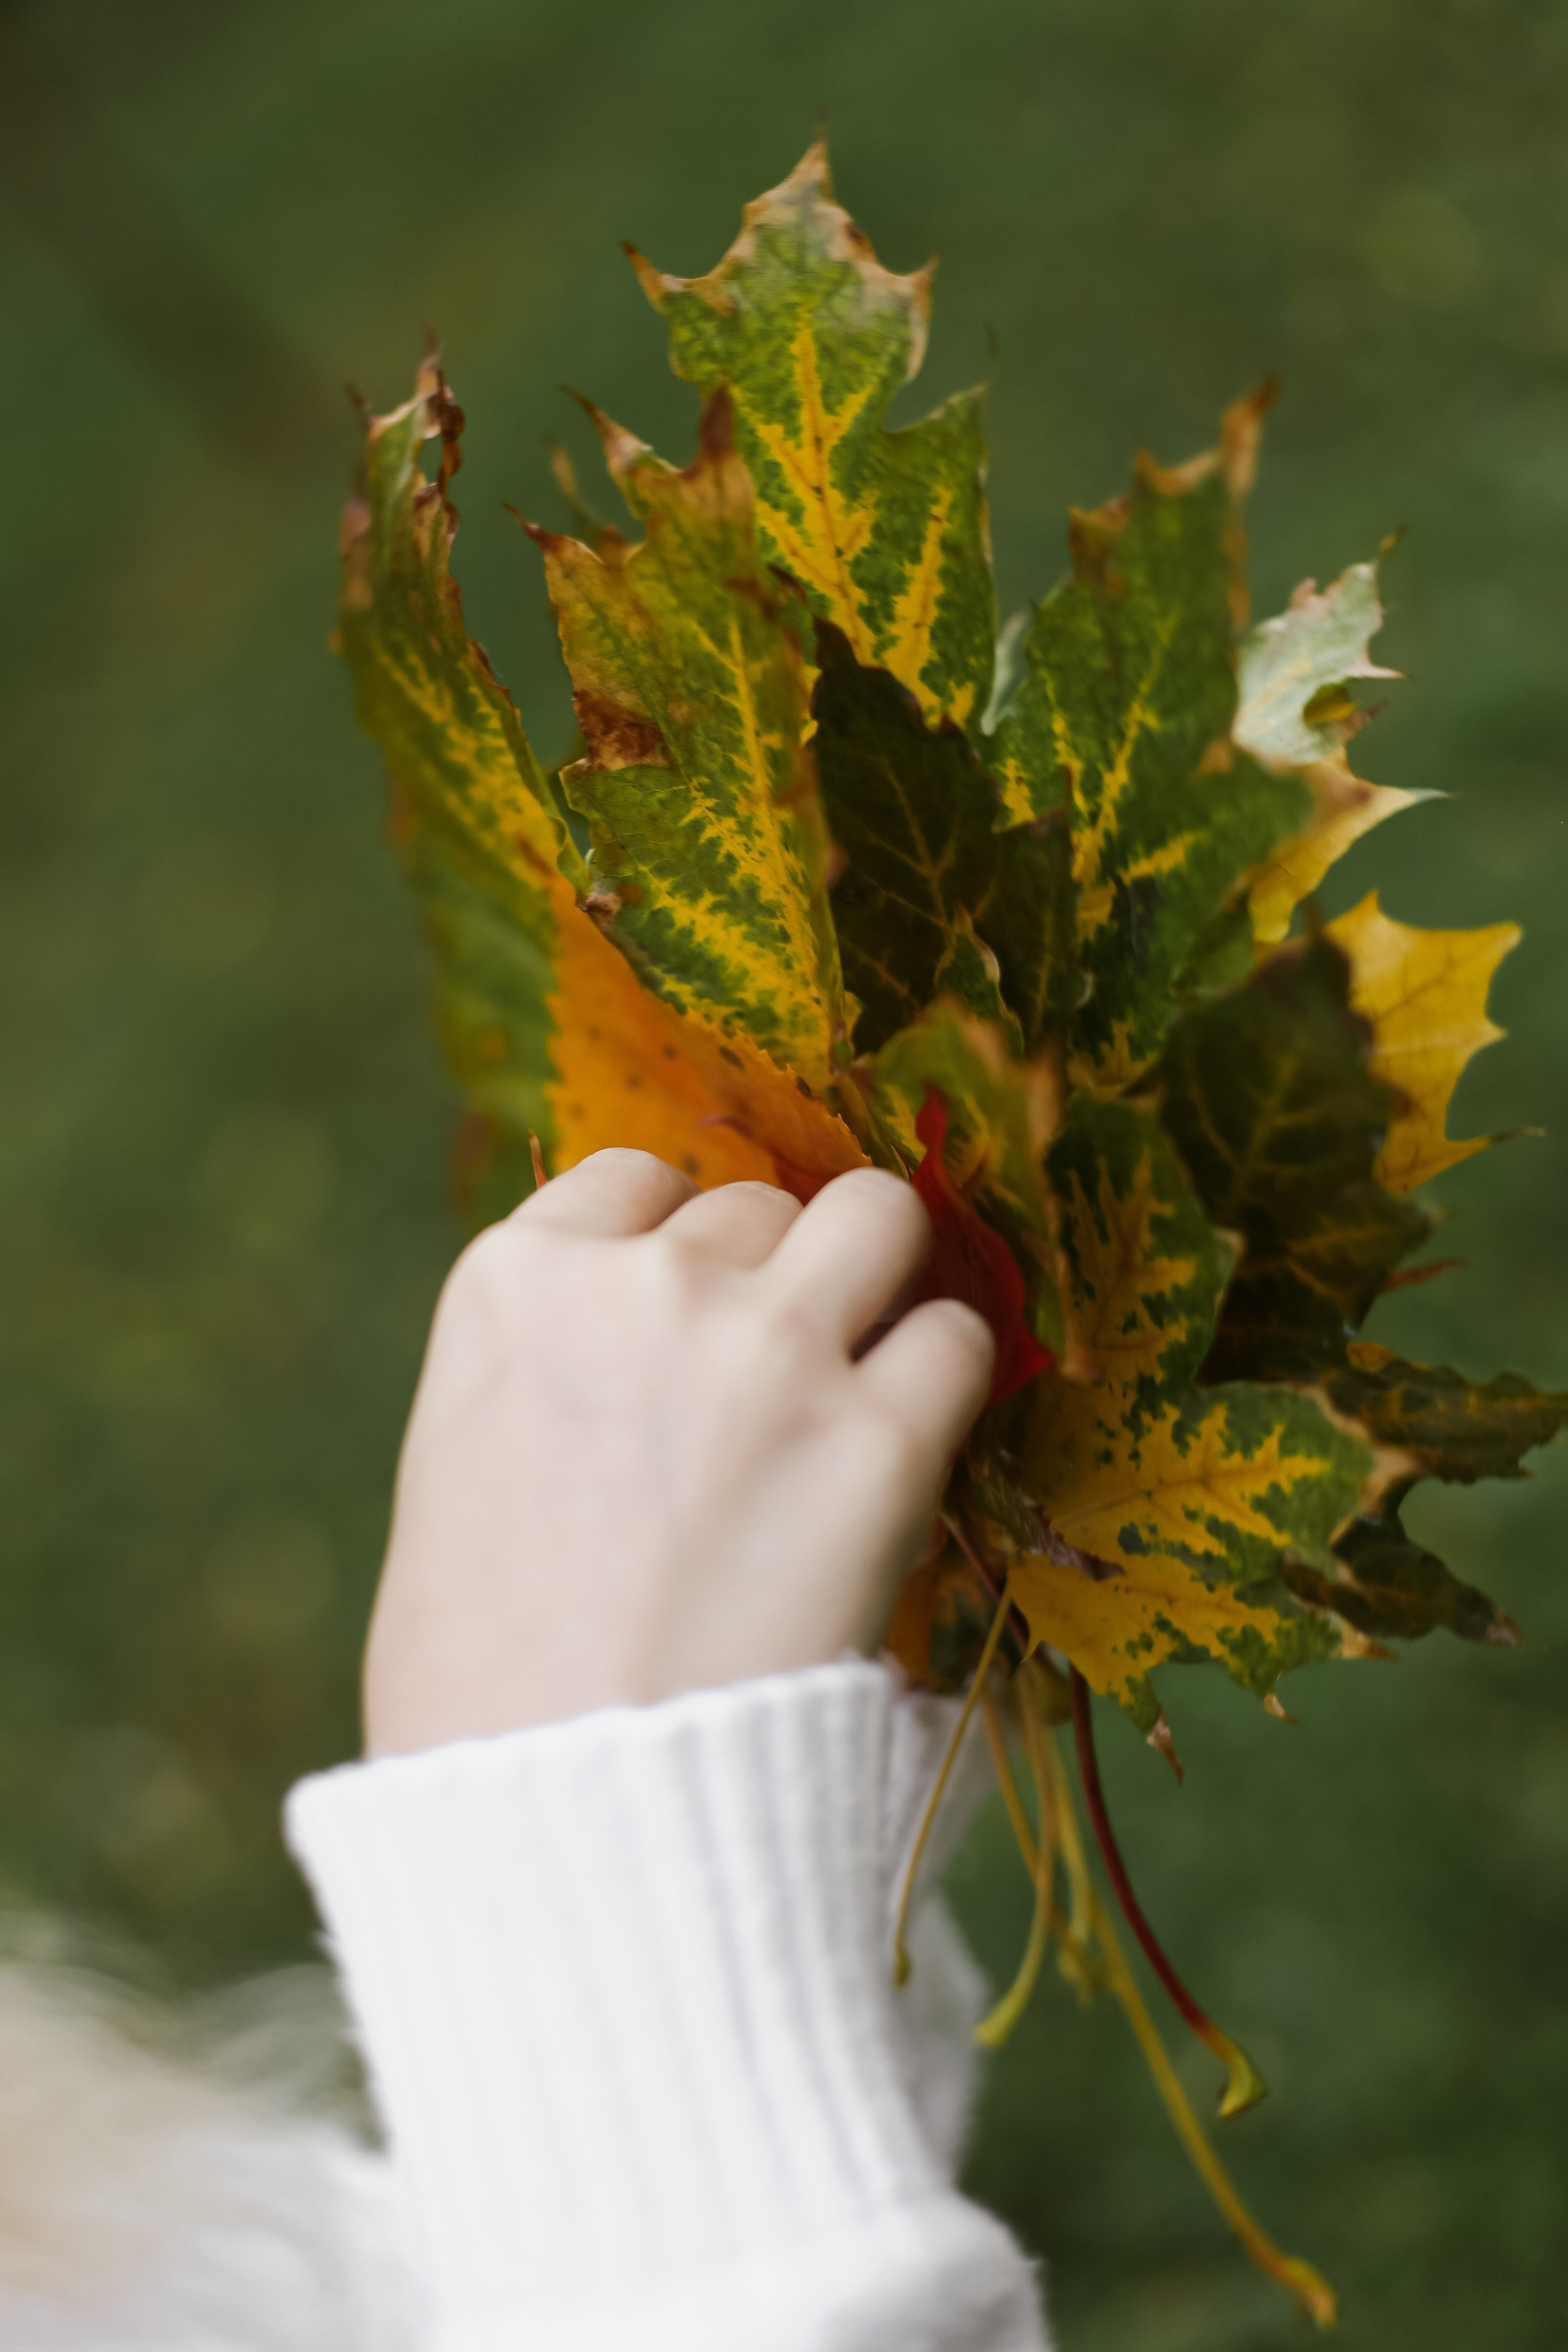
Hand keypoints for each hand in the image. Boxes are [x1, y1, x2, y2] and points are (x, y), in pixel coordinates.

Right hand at [363, 1150, 994, 1754]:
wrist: (561, 1818)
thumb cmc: (483, 1680)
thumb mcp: (462, 1468)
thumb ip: (554, 1365)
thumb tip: (635, 1333)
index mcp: (514, 1283)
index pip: (637, 1179)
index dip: (679, 1247)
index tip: (695, 1316)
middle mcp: (643, 1286)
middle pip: (761, 1205)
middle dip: (778, 1275)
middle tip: (784, 1376)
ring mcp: (767, 1351)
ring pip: (880, 1218)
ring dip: (882, 1283)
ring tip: (871, 1373)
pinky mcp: (876, 1441)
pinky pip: (960, 1343)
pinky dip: (948, 1386)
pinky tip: (912, 1454)